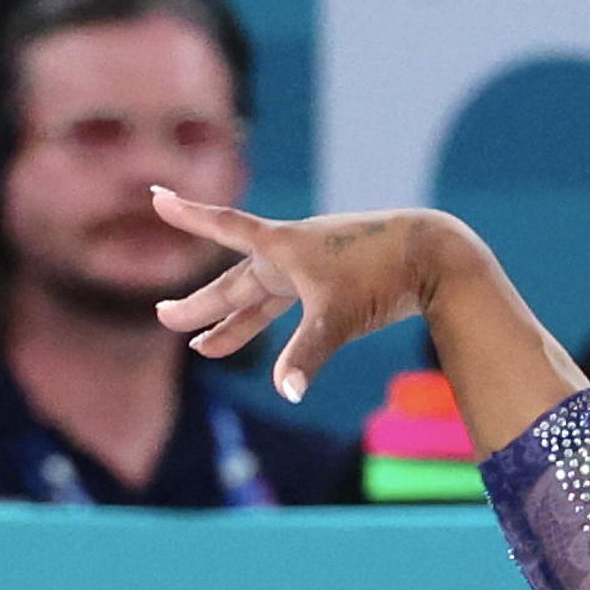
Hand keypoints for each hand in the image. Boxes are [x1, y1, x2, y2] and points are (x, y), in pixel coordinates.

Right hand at [147, 194, 450, 403]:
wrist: (432, 254)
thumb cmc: (383, 276)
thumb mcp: (339, 317)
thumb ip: (308, 355)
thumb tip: (288, 393)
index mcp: (284, 247)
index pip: (225, 226)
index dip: (189, 215)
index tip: (157, 196)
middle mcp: (291, 254)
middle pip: (234, 282)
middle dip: (200, 304)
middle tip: (164, 317)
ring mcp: (310, 269)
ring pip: (259, 298)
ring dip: (231, 322)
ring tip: (202, 347)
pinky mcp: (330, 284)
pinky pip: (286, 305)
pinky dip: (268, 323)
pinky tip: (253, 339)